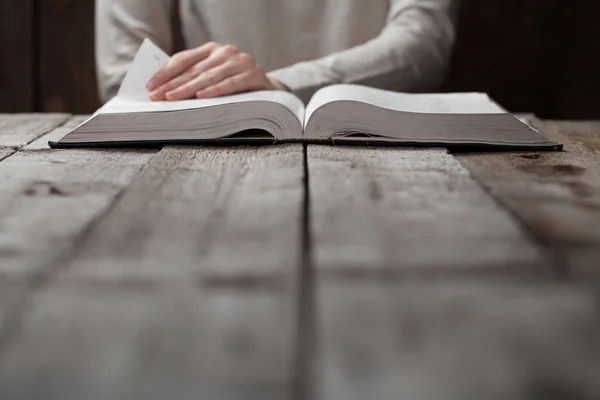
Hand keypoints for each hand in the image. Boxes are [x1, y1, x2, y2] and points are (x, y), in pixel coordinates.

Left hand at [146, 42, 287, 100]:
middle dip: (172, 84)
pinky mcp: (253, 74)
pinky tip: (201, 97)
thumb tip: (164, 90)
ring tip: (172, 98)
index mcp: (211, 49)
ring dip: (188, 89)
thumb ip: (194, 77)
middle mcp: (225, 52)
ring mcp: (240, 61)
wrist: (268, 88)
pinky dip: (215, 90)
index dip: (165, 73)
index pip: (183, 59)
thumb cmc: (235, 84)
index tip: (150, 86)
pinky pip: (230, 84)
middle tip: (156, 96)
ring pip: (209, 77)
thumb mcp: (214, 76)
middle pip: (193, 69)